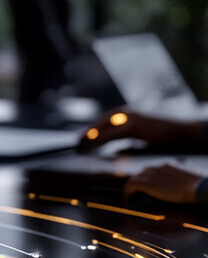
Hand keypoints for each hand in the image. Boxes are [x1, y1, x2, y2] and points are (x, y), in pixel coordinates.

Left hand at [78, 108, 205, 149]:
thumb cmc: (159, 133)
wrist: (179, 130)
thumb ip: (122, 136)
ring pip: (106, 126)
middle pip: (101, 122)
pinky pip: (114, 133)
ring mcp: (130, 117)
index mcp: (125, 114)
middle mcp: (126, 112)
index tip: (80, 137)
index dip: (91, 129)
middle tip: (77, 140)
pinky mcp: (135, 125)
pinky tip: (96, 144)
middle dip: (88, 131)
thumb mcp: (136, 134)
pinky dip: (103, 139)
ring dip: (93, 135)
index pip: (103, 121)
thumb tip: (106, 143)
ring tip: (83, 143)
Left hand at [124, 163, 203, 203]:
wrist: (197, 188)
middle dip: (136, 184)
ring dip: (130, 189)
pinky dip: (128, 192)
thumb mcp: (184, 182)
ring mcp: (152, 175)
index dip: (144, 180)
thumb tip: (173, 190)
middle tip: (135, 195)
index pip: (149, 171)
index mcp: (166, 167)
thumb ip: (175, 183)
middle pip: (140, 174)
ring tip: (130, 199)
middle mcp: (157, 168)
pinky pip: (131, 186)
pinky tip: (129, 200)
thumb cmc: (195, 188)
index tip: (143, 189)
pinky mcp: (148, 183)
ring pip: (133, 179)